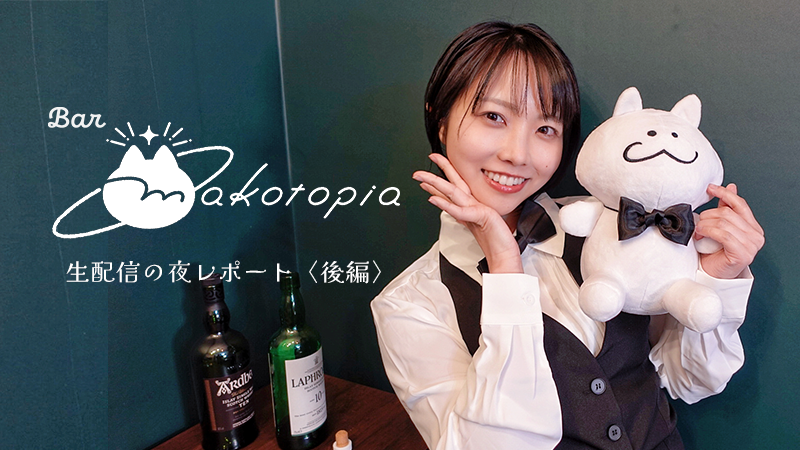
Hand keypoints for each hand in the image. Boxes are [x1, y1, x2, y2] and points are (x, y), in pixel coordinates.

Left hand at [413, 153, 522, 272]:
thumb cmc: (494, 242)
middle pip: (452, 184)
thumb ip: (463, 216)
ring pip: (454, 191)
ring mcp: (477, 209)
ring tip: (422, 178)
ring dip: (437, 183)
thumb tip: (451, 210)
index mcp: (471, 206)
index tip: (424, 177)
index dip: (437, 182)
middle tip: (420, 169)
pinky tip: (433, 200)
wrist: (505, 255)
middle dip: (436, 174)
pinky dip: (446, 204)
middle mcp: (473, 205)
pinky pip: (460, 211)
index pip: (451, 189)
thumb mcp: (473, 226)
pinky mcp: (482, 217)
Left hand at [696, 183, 764, 278]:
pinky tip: (700, 235)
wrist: (712, 275)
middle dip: (708, 216)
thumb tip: (731, 187)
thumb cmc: (714, 253)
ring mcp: (751, 246)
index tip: (710, 188)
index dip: (725, 194)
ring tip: (698, 231)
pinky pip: (723, 234)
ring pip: (723, 222)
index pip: (740, 204)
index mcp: (753, 227)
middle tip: (698, 224)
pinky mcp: (743, 254)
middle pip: (728, 213)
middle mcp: (756, 236)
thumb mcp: (720, 227)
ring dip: (705, 225)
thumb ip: (726, 209)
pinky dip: (708, 232)